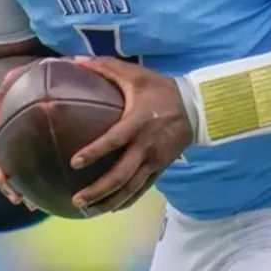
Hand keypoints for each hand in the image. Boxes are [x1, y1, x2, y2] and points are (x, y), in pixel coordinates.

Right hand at [0, 63, 32, 207]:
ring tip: (20, 199)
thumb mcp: (37, 71)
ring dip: (5, 185)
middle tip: (2, 178)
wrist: (39, 94)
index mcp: (2, 105)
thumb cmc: (39, 80)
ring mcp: (3, 145)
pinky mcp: (14, 159)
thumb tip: (31, 69)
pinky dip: (20, 190)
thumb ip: (32, 70)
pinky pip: (12, 177)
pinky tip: (34, 205)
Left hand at [68, 56, 192, 214]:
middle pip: (121, 175)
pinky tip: (111, 208)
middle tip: (77, 199)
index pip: (114, 141)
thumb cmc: (159, 89)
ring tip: (88, 211)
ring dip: (109, 201)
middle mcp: (145, 146)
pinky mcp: (161, 168)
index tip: (74, 162)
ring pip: (131, 188)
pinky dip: (127, 201)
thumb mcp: (135, 74)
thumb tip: (75, 60)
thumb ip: (105, 67)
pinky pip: (143, 189)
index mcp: (137, 122)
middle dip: (98, 190)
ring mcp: (154, 160)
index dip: (94, 152)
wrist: (195, 107)